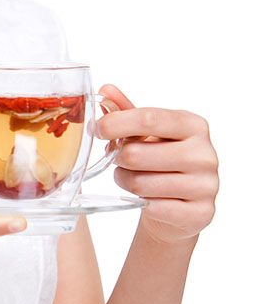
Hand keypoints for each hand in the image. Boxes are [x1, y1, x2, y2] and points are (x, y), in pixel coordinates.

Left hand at [94, 83, 218, 244]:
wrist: (181, 205)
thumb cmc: (161, 161)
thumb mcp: (147, 134)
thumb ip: (126, 112)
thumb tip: (105, 90)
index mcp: (193, 125)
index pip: (148, 118)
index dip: (115, 123)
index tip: (97, 129)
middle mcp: (205, 154)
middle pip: (137, 154)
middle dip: (119, 159)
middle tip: (120, 160)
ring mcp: (206, 185)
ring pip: (139, 183)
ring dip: (125, 181)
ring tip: (131, 178)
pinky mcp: (201, 213)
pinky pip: (152, 207)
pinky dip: (139, 202)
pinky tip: (145, 198)